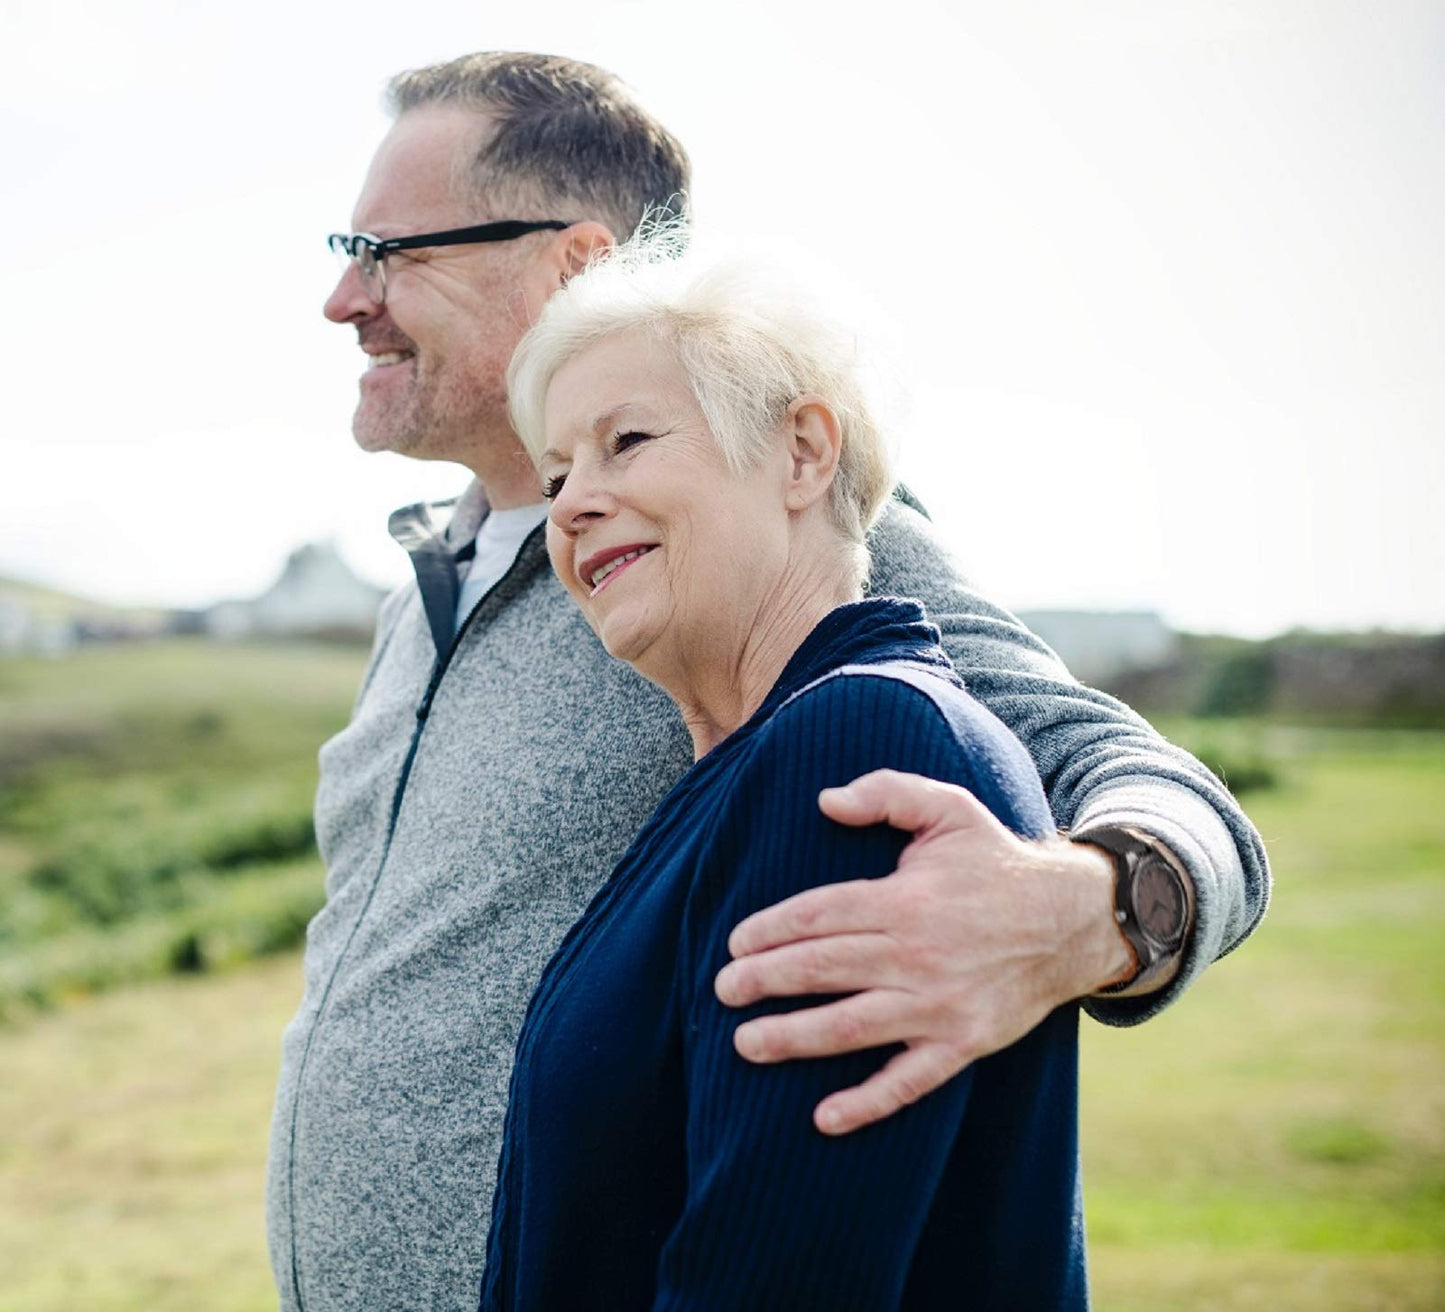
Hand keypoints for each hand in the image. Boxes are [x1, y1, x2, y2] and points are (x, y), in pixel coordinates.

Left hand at [713, 769, 1131, 1134]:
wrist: (1070, 921)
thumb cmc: (994, 862)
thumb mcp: (948, 808)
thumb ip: (886, 792)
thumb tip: (825, 800)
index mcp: (904, 899)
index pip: (818, 915)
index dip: (769, 929)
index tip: (734, 942)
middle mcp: (915, 954)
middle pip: (821, 969)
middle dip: (763, 981)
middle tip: (722, 990)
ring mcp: (938, 1005)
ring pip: (849, 1026)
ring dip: (791, 1038)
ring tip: (744, 1044)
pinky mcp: (962, 1044)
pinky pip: (908, 1082)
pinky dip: (866, 1103)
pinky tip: (824, 1118)